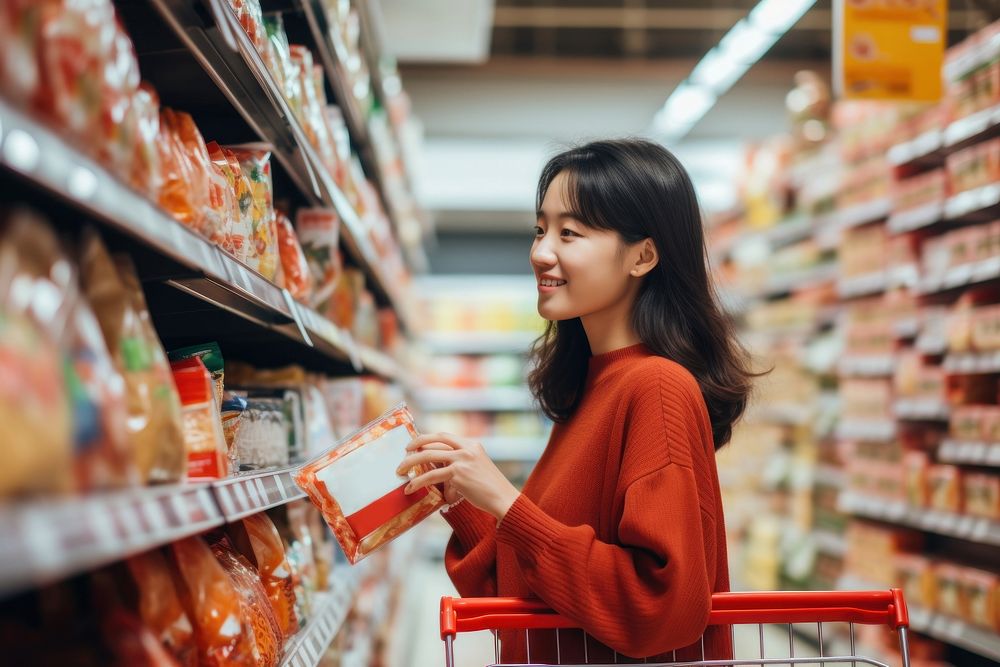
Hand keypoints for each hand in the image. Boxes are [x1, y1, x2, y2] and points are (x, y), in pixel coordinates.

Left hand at [397, 432, 519, 520]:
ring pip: (428, 456)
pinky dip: (418, 482)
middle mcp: (467, 449)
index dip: (427, 438)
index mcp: (472, 444)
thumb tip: (437, 466)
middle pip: (434, 441)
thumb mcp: (477, 467)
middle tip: (404, 453)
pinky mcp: (458, 474)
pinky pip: (431, 475)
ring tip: (399, 471)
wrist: (503, 499)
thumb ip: (461, 462)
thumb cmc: (489, 488)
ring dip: (410, 463)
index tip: (415, 444)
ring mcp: (462, 460)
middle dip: (415, 446)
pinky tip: (410, 488)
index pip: (444, 436)